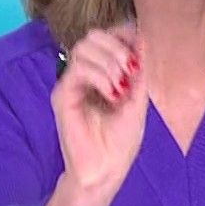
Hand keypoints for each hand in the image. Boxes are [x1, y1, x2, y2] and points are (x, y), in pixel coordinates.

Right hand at [46, 25, 146, 205]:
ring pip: (84, 47)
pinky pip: (78, 69)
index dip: (124, 35)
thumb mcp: (138, 101)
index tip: (140, 54)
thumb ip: (139, 71)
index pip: (109, 36)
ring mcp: (72, 82)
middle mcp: (86, 73)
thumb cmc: (120, 141)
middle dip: (117, 47)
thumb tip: (142, 40)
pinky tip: (112, 94)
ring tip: (121, 87)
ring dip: (109, 61)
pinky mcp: (62, 94)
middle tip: (131, 71)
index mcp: (104, 72)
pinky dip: (99, 76)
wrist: (106, 170)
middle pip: (94, 35)